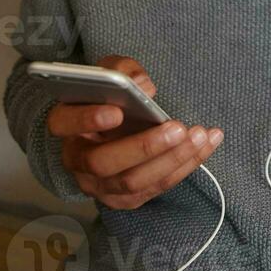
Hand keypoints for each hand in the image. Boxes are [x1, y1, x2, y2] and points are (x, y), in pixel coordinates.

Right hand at [46, 55, 222, 209]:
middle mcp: (77, 161)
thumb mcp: (111, 73)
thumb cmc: (109, 97)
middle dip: (143, 147)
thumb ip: (122, 71)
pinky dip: (185, 166)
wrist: (112, 130)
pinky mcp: (126, 199)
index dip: (86, 119)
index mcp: (65, 124)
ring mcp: (100, 186)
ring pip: (133, 182)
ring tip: (199, 135)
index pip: (64, 123)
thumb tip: (143, 86)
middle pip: (103, 163)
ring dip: (172, 159)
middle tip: (177, 128)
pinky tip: (206, 144)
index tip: (116, 111)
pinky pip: (156, 187)